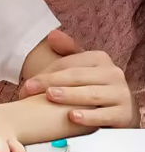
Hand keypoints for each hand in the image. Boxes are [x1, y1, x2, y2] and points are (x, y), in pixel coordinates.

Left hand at [20, 31, 138, 127]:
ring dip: (69, 95)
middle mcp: (113, 73)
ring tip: (50, 96)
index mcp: (100, 58)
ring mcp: (121, 94)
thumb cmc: (92, 87)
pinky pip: (104, 116)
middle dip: (50, 83)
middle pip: (76, 77)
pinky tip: (72, 117)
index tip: (26, 85)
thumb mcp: (80, 68)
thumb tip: (52, 35)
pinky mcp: (125, 114)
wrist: (119, 110)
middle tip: (28, 91)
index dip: (45, 73)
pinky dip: (89, 117)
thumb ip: (67, 51)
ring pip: (90, 94)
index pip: (68, 64)